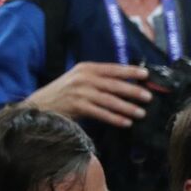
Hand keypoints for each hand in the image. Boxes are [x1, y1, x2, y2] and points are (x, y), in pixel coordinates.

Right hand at [26, 62, 151, 126]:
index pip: (112, 69)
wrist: (41, 104)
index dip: (130, 71)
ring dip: (127, 107)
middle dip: (133, 91)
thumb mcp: (81, 79)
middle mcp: (83, 78)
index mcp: (86, 68)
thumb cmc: (66, 92)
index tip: (146, 75)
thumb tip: (128, 84)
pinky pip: (100, 113)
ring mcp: (79, 92)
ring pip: (109, 100)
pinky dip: (114, 118)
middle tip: (149, 97)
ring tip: (141, 113)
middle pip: (113, 84)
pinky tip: (126, 123)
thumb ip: (100, 79)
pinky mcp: (76, 106)